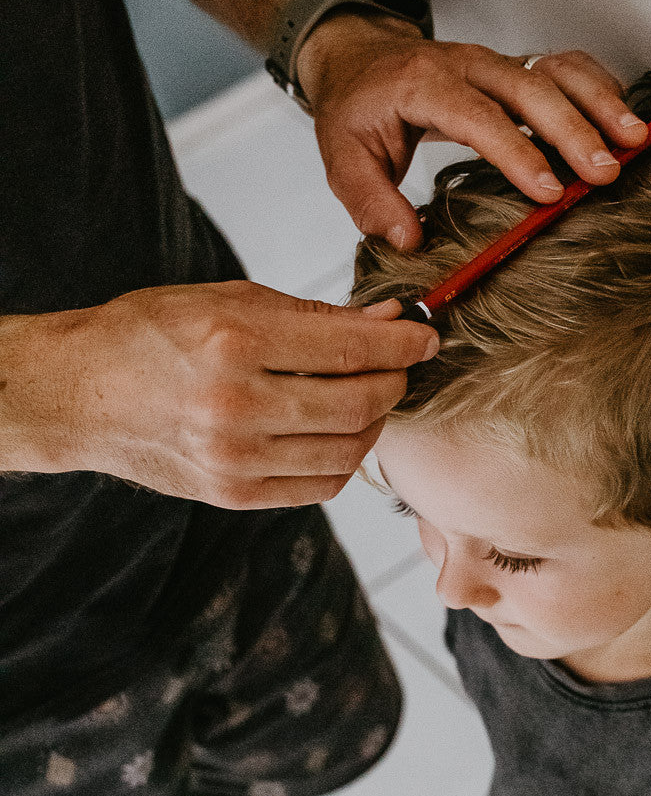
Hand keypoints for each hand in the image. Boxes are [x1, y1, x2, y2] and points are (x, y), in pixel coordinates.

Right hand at [0, 282, 436, 508]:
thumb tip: (388, 322)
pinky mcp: (234, 495)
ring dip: (375, 422)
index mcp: (233, 342)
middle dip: (396, 382)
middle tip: (401, 366)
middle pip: (359, 404)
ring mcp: (235, 459)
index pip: (350, 349)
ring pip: (348, 450)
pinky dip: (345, 458)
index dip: (404, 344)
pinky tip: (339, 432)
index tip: (426, 336)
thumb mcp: (228, 300)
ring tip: (370, 397)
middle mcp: (236, 405)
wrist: (80, 393)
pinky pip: (321, 485)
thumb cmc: (150, 335)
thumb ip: (314, 316)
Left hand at [296, 10, 649, 247]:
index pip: (478, 116)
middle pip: (531, 87)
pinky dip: (600, 87)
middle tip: (605, 172)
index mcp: (424, 84)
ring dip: (600, 101)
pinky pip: (567, 66)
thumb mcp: (343, 158)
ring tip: (634, 140)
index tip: (549, 192)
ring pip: (557, 69)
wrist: (362, 59)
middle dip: (573, 129)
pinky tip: (623, 120)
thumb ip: (371, 202)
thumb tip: (408, 240)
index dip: (517, 153)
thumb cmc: (358, 110)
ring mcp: (497, 63)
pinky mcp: (517, 68)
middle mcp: (468, 65)